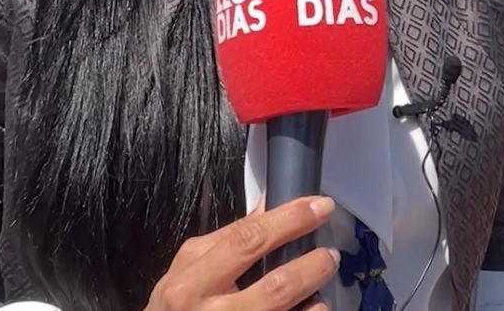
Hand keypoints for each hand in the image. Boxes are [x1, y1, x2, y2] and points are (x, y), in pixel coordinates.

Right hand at [145, 196, 338, 310]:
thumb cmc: (174, 309)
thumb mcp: (186, 269)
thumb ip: (227, 237)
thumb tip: (270, 204)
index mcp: (192, 283)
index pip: (248, 240)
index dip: (290, 219)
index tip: (321, 206)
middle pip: (277, 286)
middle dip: (312, 264)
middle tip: (330, 253)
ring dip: (316, 298)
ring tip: (322, 283)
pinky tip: (312, 307)